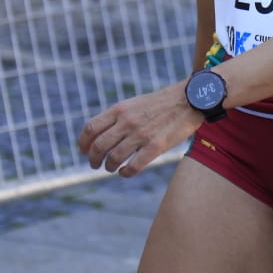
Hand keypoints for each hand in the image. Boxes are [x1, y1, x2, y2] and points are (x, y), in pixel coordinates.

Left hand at [78, 84, 201, 178]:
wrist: (189, 99)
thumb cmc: (161, 103)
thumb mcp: (134, 103)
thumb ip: (118, 117)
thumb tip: (100, 135)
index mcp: (120, 109)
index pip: (91, 129)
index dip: (83, 143)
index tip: (83, 151)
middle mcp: (127, 122)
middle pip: (98, 146)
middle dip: (93, 159)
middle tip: (95, 164)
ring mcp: (141, 135)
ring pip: (114, 158)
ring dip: (108, 167)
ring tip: (111, 168)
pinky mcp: (155, 146)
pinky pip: (133, 167)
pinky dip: (124, 173)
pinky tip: (124, 172)